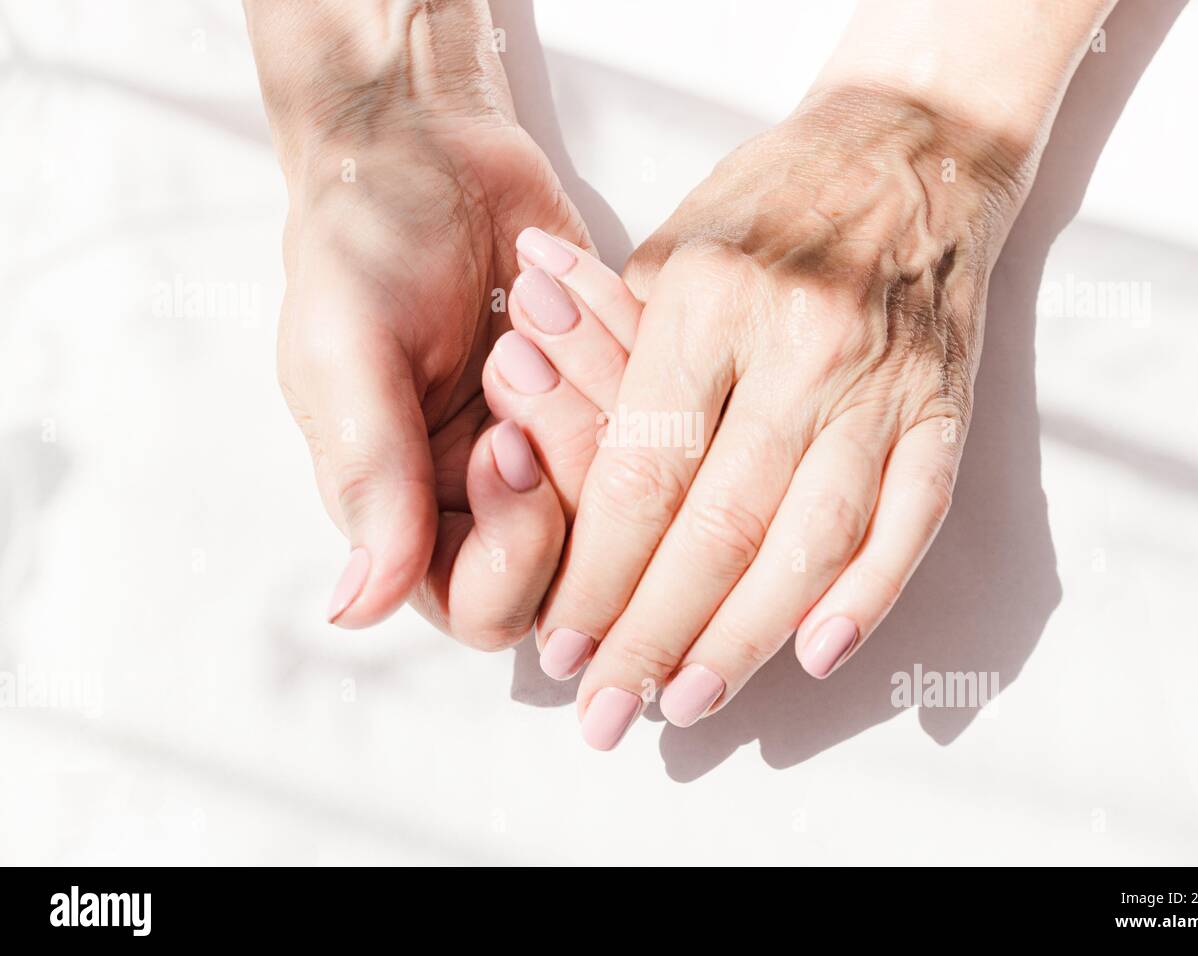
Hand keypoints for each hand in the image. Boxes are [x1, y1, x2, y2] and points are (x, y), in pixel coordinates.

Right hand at [246, 0, 587, 642]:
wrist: (422, 146)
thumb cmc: (362, 244)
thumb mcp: (347, 358)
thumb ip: (370, 481)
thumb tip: (354, 608)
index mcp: (416, 517)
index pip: (492, 608)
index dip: (517, 544)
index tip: (507, 443)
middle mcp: (497, 502)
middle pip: (584, 553)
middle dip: (565, 444)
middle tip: (518, 351)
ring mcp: (567, 448)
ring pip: (639, 477)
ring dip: (591, 376)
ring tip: (534, 299)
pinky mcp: (617, 390)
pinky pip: (666, 398)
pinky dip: (621, 328)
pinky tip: (559, 275)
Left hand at [536, 84, 1038, 746]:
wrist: (912, 150)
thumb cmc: (772, 202)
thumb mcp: (669, 246)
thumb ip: (613, 359)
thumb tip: (545, 480)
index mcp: (713, 298)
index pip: (641, 471)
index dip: (595, 573)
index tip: (562, 642)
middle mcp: (800, 345)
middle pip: (717, 527)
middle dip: (651, 634)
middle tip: (608, 707)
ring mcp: (883, 383)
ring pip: (810, 544)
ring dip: (744, 639)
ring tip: (689, 700)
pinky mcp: (945, 408)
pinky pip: (912, 521)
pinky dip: (866, 598)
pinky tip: (814, 655)